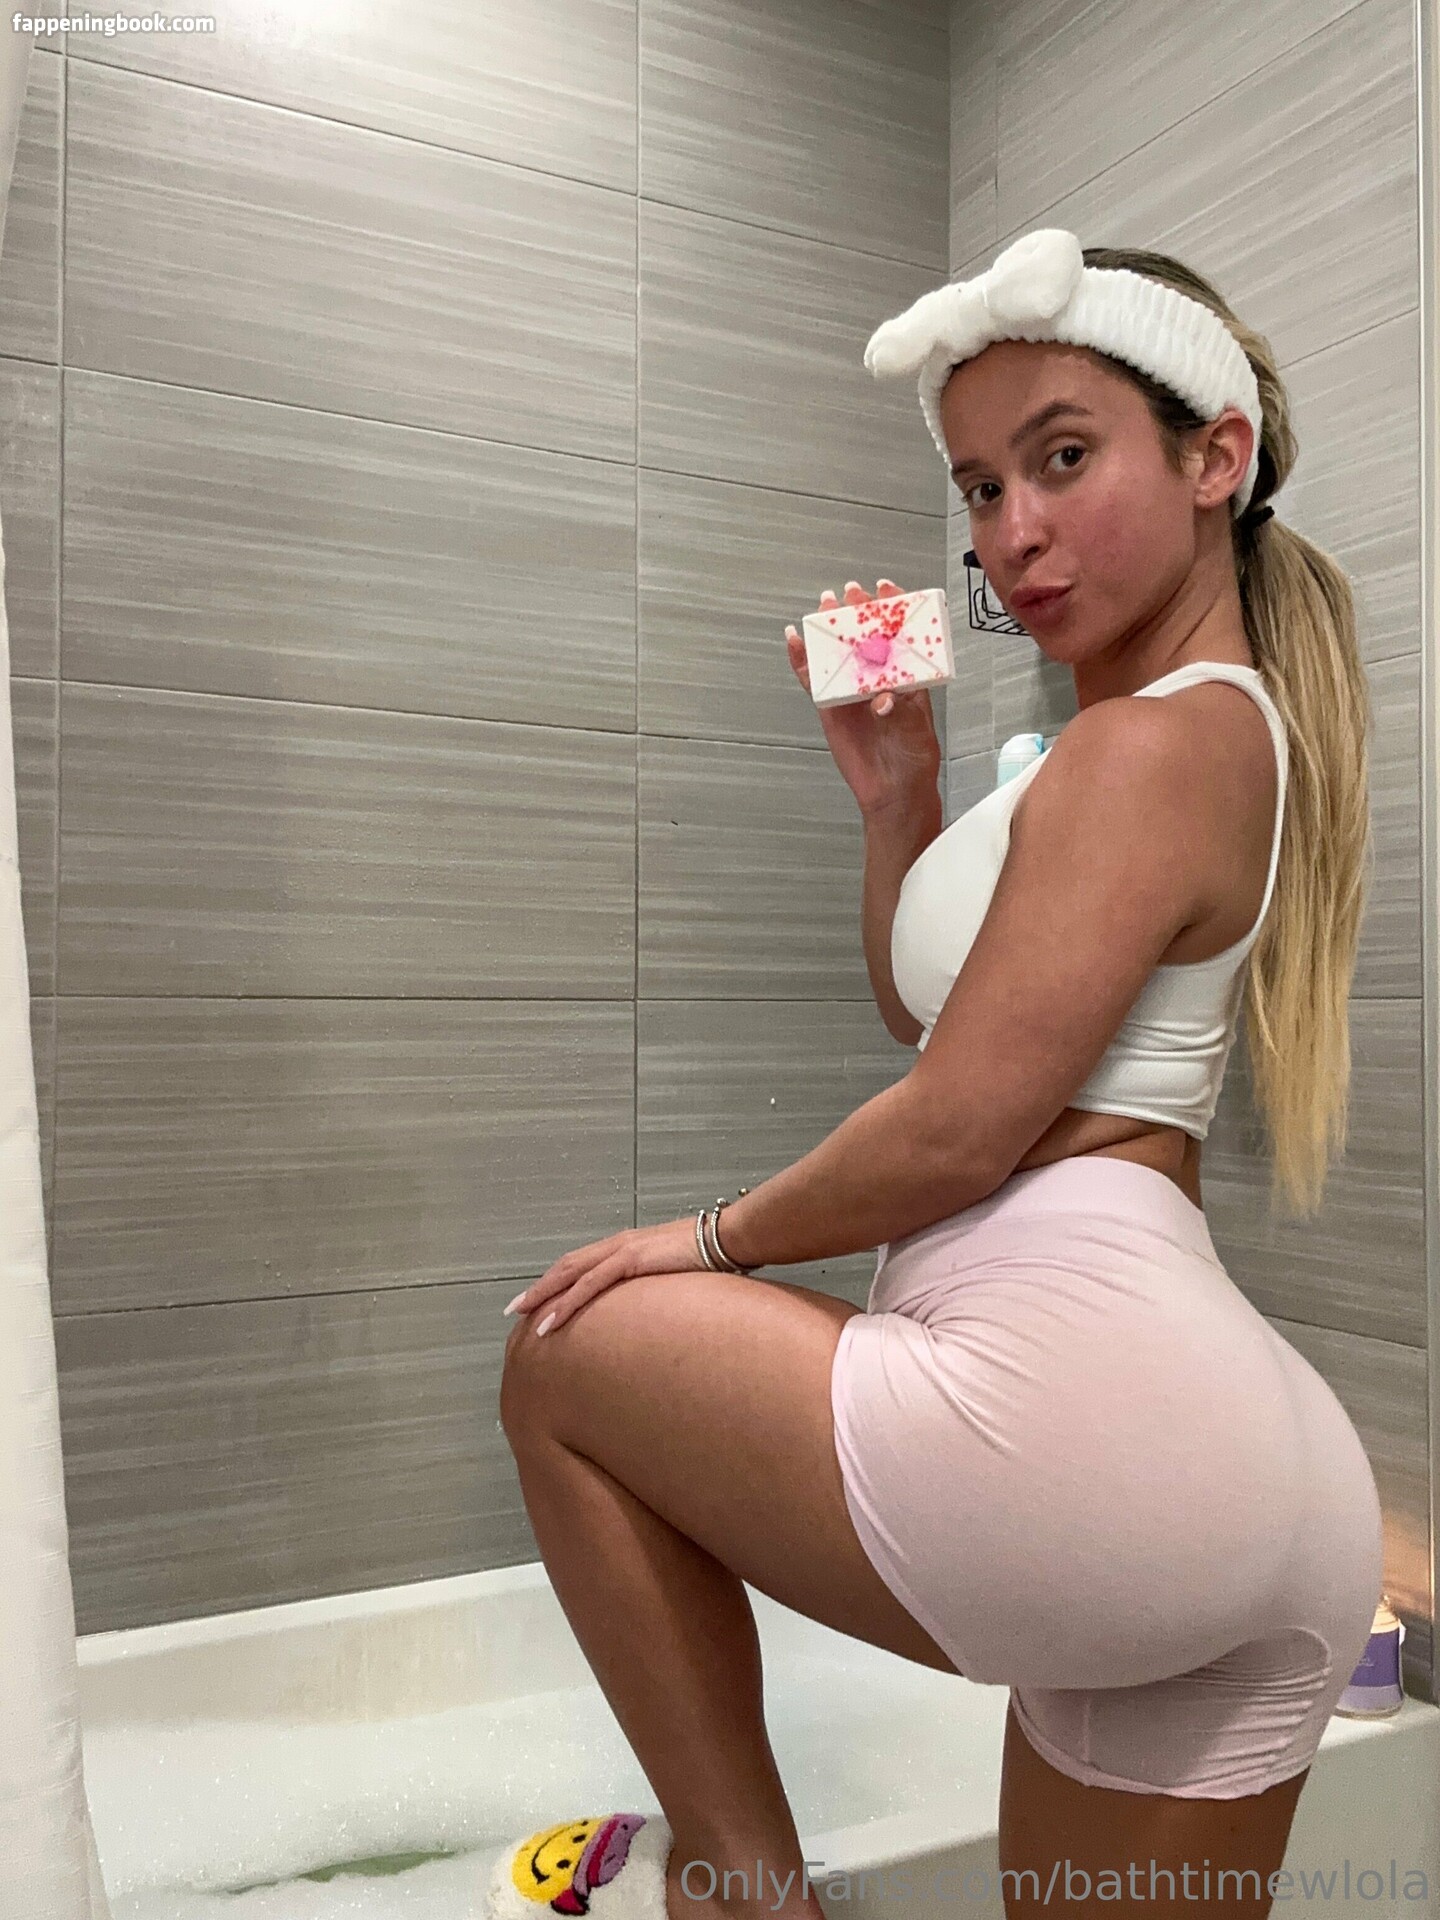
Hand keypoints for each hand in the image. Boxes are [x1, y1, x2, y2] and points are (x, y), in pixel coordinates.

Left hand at [504, 1214, 718, 1335]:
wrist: (731, 1238)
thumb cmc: (711, 1257)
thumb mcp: (677, 1275)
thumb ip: (661, 1288)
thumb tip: (659, 1310)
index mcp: (628, 1247)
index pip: (582, 1264)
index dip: (556, 1281)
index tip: (538, 1299)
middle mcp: (619, 1245)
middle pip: (566, 1266)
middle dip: (539, 1288)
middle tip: (514, 1309)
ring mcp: (622, 1250)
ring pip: (570, 1275)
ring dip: (544, 1297)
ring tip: (523, 1319)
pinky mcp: (631, 1260)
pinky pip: (589, 1285)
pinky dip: (567, 1303)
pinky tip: (552, 1320)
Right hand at [786, 578, 941, 816]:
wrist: (894, 792)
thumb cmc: (913, 758)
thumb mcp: (915, 729)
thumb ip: (899, 710)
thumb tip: (882, 697)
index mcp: (905, 677)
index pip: (898, 635)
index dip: (892, 610)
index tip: (885, 590)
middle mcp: (877, 679)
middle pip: (864, 638)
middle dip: (857, 613)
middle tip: (850, 593)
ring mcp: (851, 691)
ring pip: (838, 654)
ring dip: (829, 630)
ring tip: (823, 606)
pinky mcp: (830, 707)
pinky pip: (814, 681)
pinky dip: (802, 661)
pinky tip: (794, 640)